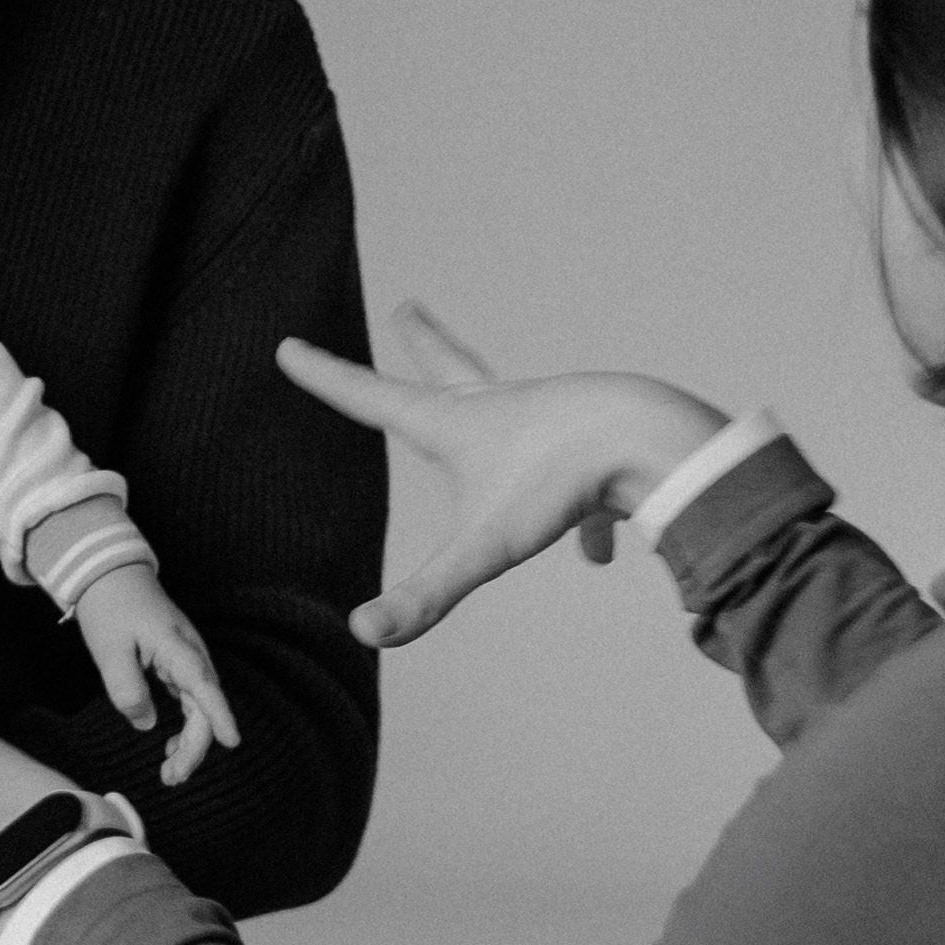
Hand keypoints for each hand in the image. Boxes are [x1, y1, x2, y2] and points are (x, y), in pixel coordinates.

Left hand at [71, 568, 238, 785]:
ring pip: (199, 708)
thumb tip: (146, 723)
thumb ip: (126, 688)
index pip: (204, 686)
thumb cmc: (111, 609)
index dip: (218, 715)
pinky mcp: (179, 666)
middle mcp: (191, 656)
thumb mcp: (109, 650)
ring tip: (171, 773)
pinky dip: (184, 727)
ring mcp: (187, 661)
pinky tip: (170, 747)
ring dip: (190, 742)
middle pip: (204, 706)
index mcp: (177, 648)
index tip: (231, 741)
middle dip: (194, 746)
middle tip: (171, 777)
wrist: (112, 577)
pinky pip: (190, 701)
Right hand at [276, 301, 728, 647]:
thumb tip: (363, 634)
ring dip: (505, 436)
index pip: (371, 398)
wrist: (655, 441)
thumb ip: (425, 595)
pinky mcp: (600, 443)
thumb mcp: (484, 547)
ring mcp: (551, 419)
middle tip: (406, 311)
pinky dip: (586, 516)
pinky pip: (583, 483)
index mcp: (456, 424)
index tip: (288, 346)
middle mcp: (499, 408)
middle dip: (422, 343)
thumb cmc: (562, 483)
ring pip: (518, 424)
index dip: (324, 377)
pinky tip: (600, 551)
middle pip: (448, 367)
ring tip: (515, 480)